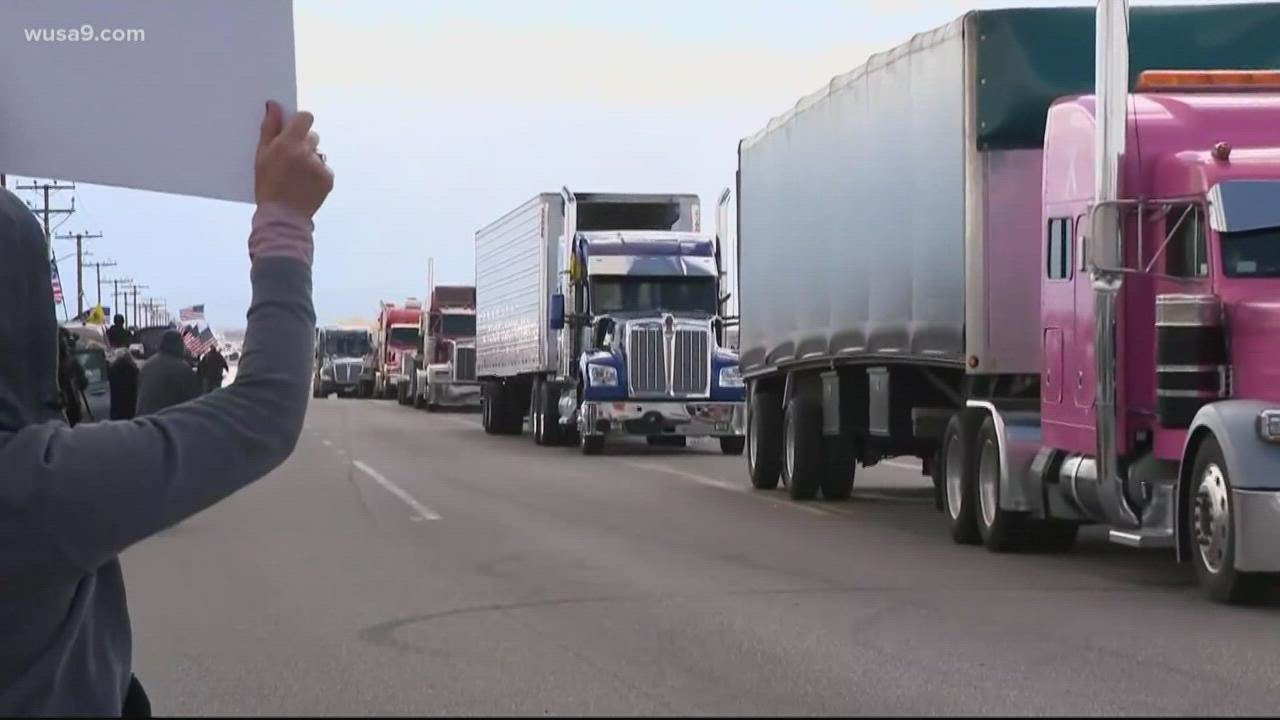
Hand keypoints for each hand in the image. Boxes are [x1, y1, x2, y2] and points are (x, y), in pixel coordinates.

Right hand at [255, 101, 333, 217]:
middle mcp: (306, 152)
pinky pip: (324, 169)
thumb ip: (269, 128)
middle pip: (312, 136)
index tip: (294, 128)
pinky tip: (305, 185)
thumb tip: (273, 105)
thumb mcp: (261, 155)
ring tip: (297, 176)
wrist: (282, 217)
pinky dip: (317, 174)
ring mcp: (319, 166)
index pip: (305, 117)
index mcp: (288, 143)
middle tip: (292, 159)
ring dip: (310, 160)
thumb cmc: (267, 185)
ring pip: (318, 154)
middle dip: (303, 143)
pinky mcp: (328, 178)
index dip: (300, 121)